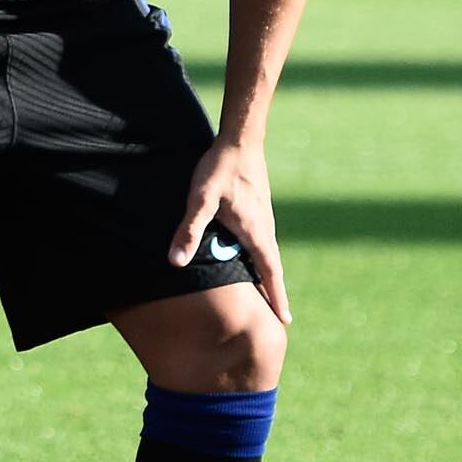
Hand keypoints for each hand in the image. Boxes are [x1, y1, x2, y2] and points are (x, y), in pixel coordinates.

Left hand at [170, 135, 289, 325]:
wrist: (239, 140)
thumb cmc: (219, 169)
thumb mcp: (200, 200)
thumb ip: (188, 231)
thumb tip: (176, 262)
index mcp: (255, 233)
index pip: (270, 273)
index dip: (276, 297)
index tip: (285, 321)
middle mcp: (265, 228)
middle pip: (272, 268)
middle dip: (273, 292)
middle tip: (278, 316)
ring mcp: (264, 218)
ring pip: (266, 254)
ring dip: (267, 274)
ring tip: (264, 292)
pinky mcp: (257, 208)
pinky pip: (260, 241)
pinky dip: (259, 257)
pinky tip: (249, 258)